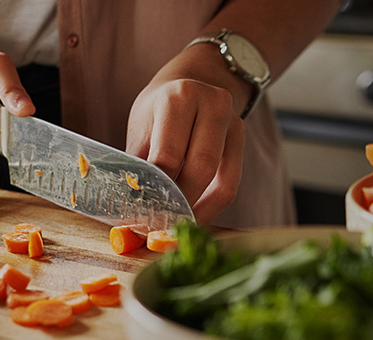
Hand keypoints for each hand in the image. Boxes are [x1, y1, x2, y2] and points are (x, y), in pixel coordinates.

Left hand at [126, 53, 247, 223]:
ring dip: (198, 208)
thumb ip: (138, 164)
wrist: (191, 80)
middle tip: (161, 226)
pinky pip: (231, 182)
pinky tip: (196, 215)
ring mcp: (232, 120)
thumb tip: (130, 206)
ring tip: (177, 224)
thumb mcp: (141, 127)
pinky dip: (212, 204)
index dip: (155, 191)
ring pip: (220, 179)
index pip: (168, 156)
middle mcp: (212, 103)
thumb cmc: (159, 108)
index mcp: (179, 98)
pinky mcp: (241, 138)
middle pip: (199, 169)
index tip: (143, 216)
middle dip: (179, 203)